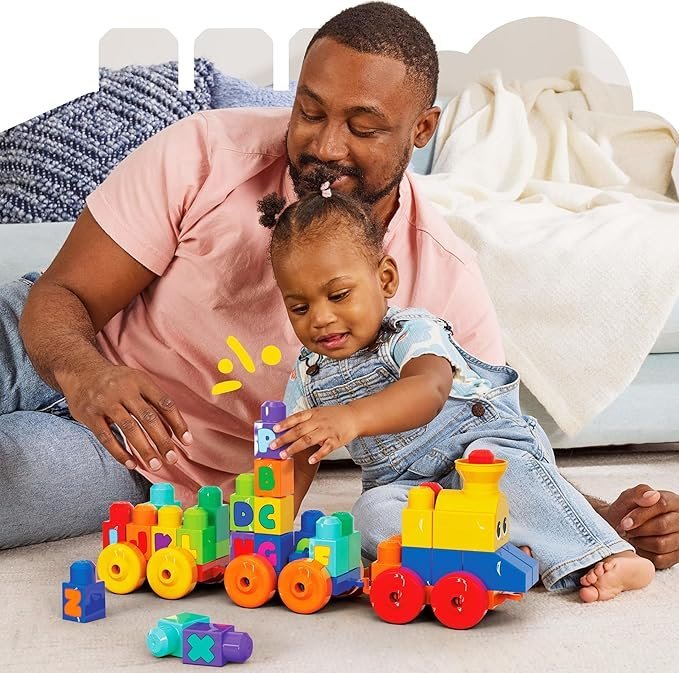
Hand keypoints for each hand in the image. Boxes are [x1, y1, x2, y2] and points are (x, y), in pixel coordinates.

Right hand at [61, 362, 191, 471]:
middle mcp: (124, 390)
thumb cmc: (117, 381)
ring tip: (155, 465)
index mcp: (141, 381)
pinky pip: (106, 437)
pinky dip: (120, 452)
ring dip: (144, 449)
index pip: (165, 403)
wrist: (81, 370)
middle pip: (148, 418)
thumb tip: (172, 432)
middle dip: (162, 441)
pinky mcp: (90, 415)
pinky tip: (131, 464)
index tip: (187, 441)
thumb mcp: (138, 383)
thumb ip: (154, 404)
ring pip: (129, 429)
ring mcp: (105, 402)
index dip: (177, 423)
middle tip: (172, 459)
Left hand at [271, 405, 359, 463]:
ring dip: (295, 447)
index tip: (274, 429)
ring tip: (284, 454)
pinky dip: (317, 455)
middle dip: (284, 438)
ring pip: (308, 440)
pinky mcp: (335, 440)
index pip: (296, 417)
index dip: (284, 423)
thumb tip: (289, 427)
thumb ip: (306, 419)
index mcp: (314, 413)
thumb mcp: (319, 412)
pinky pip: (325, 449)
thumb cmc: (335, 415)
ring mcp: (327, 431)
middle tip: (273, 446)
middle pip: (298, 430)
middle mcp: (319, 421)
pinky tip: (310, 460)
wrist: (355, 416)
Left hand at [602, 484, 678, 569]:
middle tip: (625, 530)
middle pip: (662, 526)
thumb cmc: (627, 510)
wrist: (622, 525)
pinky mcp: (676, 556)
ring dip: (640, 541)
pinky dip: (644, 553)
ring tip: (631, 536)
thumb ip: (639, 492)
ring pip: (661, 544)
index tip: (625, 522)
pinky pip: (660, 559)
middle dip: (638, 530)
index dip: (641, 515)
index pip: (662, 505)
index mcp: (673, 502)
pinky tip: (638, 545)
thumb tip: (652, 496)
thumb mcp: (629, 496)